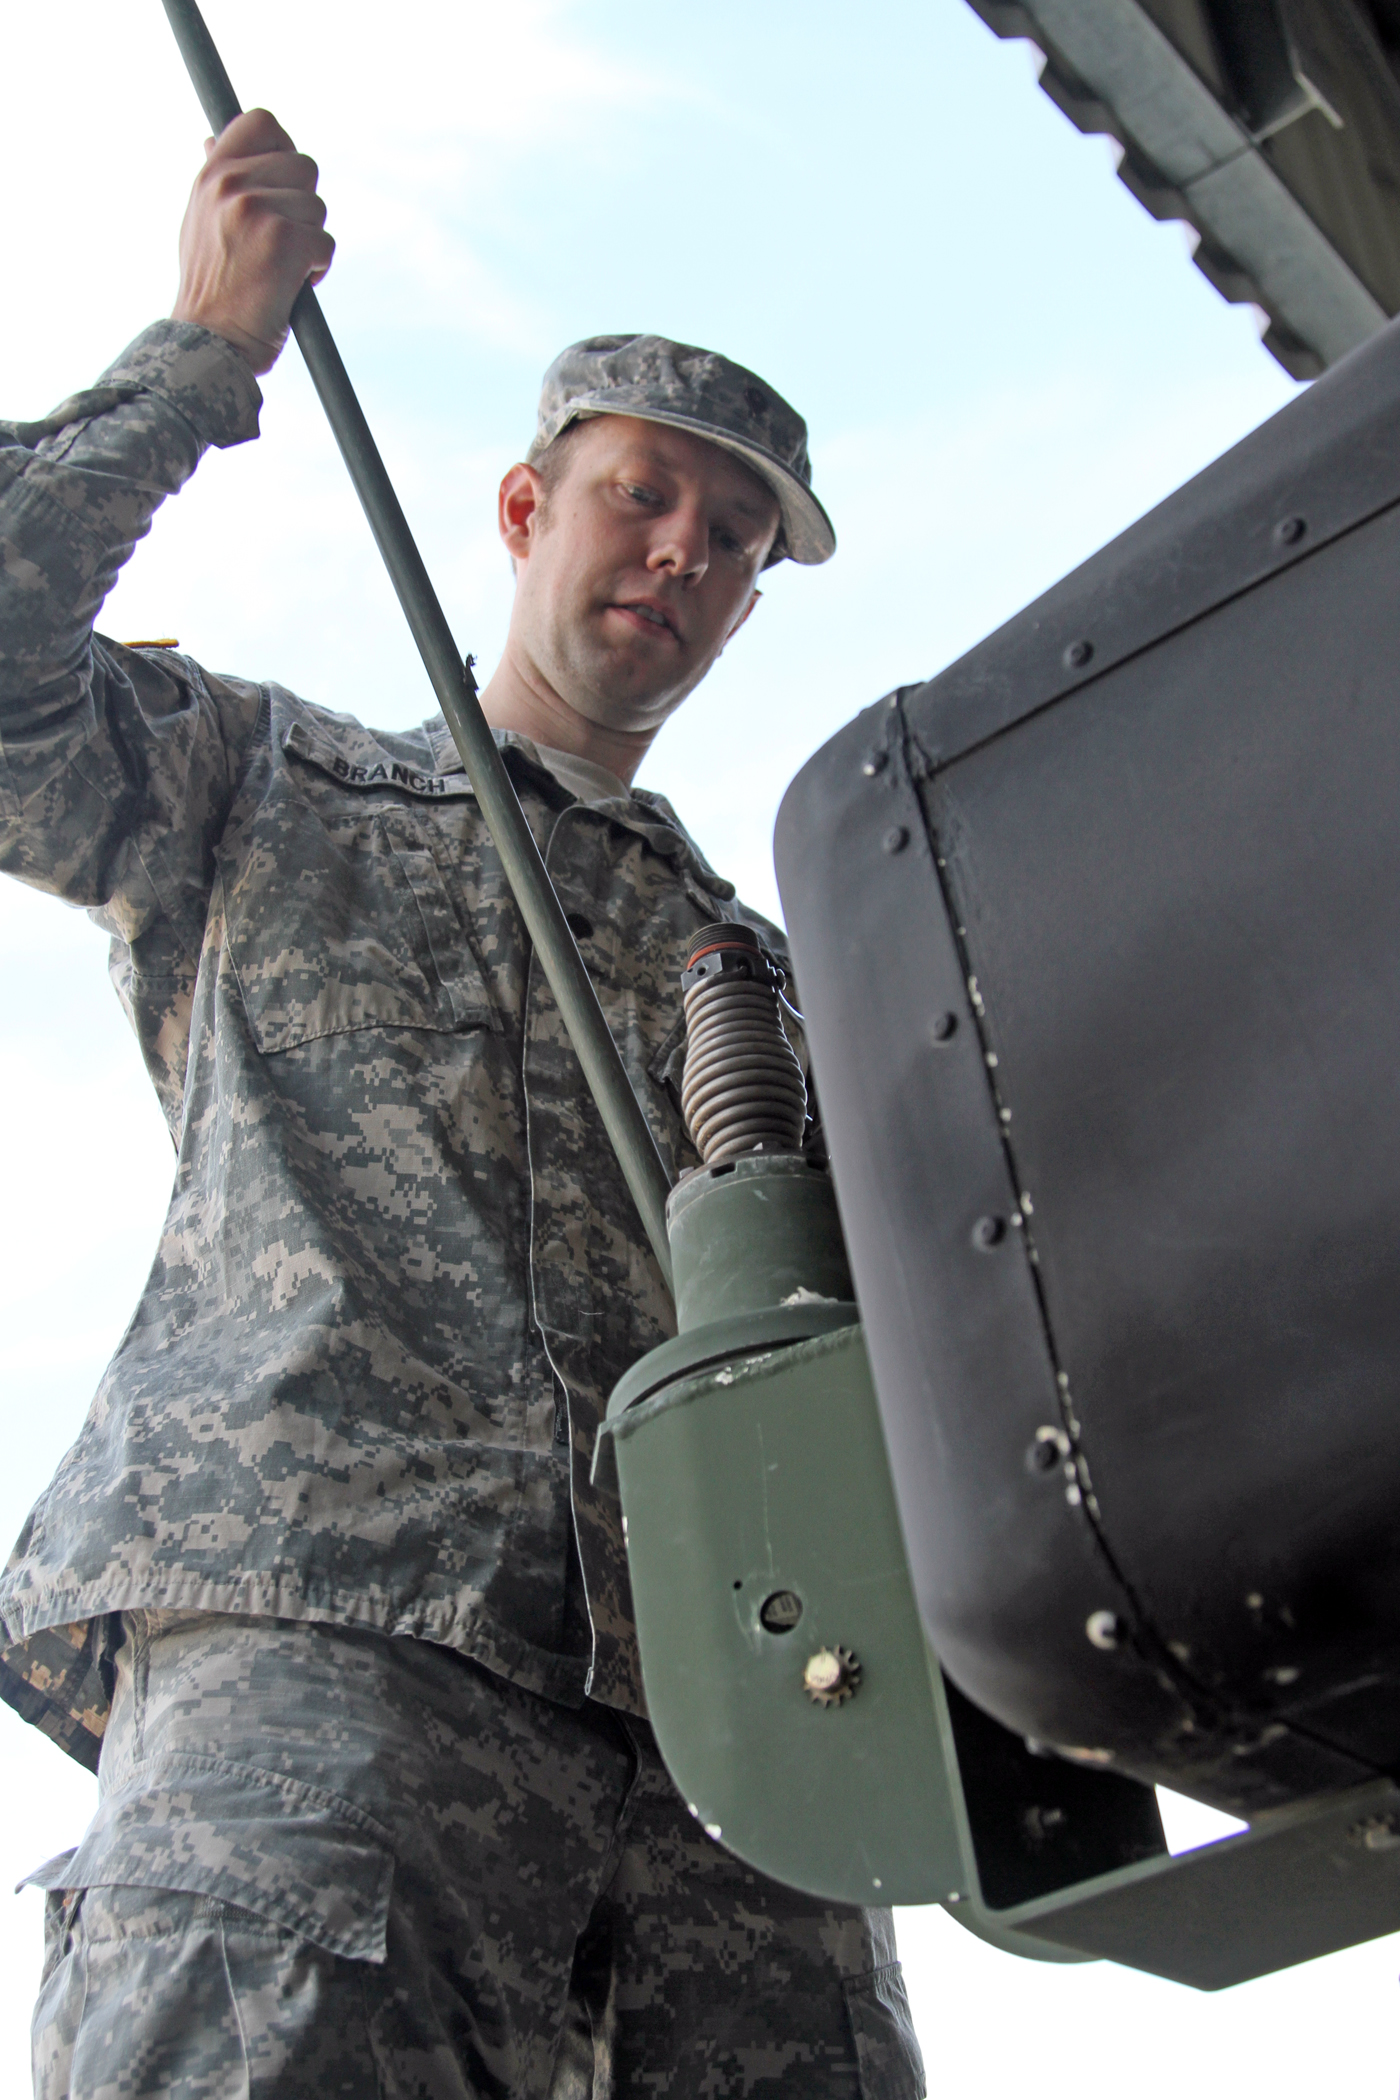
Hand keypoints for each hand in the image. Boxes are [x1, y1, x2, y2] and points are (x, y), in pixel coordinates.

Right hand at [171, 108, 333, 373]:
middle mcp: (231, 183)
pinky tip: (290, 287)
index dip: (284, 149)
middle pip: (305, 167)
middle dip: (303, 208)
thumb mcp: (200, 221)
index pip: (262, 122)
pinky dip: (317, 270)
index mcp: (212, 174)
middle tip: (280, 244)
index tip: (284, 184)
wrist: (208, 342)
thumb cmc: (210, 290)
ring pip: (318, 209)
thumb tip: (215, 139)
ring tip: (279, 269)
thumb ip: (217, 181)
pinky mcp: (283, 240)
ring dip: (310, 242)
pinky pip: (325, 242)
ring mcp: (256, 209)